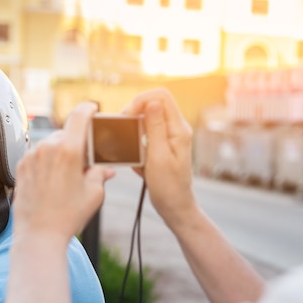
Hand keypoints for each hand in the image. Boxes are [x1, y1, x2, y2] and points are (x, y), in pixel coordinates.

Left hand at [14, 102, 115, 242]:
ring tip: (67, 175)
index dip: (88, 109)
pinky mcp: (21, 166)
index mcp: (68, 150)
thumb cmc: (67, 217)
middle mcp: (47, 148)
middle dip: (77, 143)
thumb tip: (104, 169)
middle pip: (66, 133)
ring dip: (60, 152)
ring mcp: (31, 156)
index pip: (80, 115)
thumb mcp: (93, 194)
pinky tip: (53, 180)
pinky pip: (37, 155)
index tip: (93, 110)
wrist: (38, 235)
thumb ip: (99, 174)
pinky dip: (47, 161)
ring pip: (51, 144)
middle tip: (84, 160)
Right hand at [125, 88, 195, 225]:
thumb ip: (155, 128)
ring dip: (133, 131)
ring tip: (131, 150)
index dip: (141, 100)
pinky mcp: (162, 144)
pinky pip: (144, 134)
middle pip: (152, 104)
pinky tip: (136, 159)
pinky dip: (135, 143)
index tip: (128, 116)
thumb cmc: (168, 186)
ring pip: (146, 118)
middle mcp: (176, 128)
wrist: (175, 206)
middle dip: (133, 115)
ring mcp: (169, 135)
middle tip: (124, 132)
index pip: (161, 96)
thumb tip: (152, 102)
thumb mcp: (158, 156)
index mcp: (178, 129)